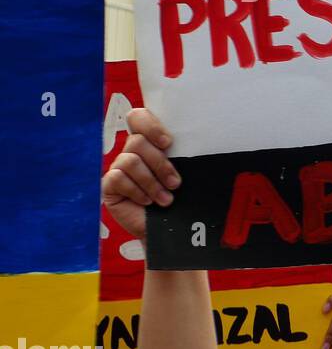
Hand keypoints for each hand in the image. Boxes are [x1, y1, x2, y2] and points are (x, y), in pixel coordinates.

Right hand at [101, 109, 180, 240]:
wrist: (173, 230)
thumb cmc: (184, 199)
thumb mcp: (189, 173)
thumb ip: (186, 155)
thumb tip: (205, 139)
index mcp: (151, 143)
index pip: (139, 118)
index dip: (150, 125)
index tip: (168, 143)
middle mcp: (132, 153)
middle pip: (136, 141)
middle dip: (160, 164)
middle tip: (175, 183)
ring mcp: (119, 168)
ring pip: (130, 160)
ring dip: (151, 182)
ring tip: (165, 199)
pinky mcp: (110, 186)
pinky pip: (118, 178)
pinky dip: (137, 191)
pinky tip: (147, 202)